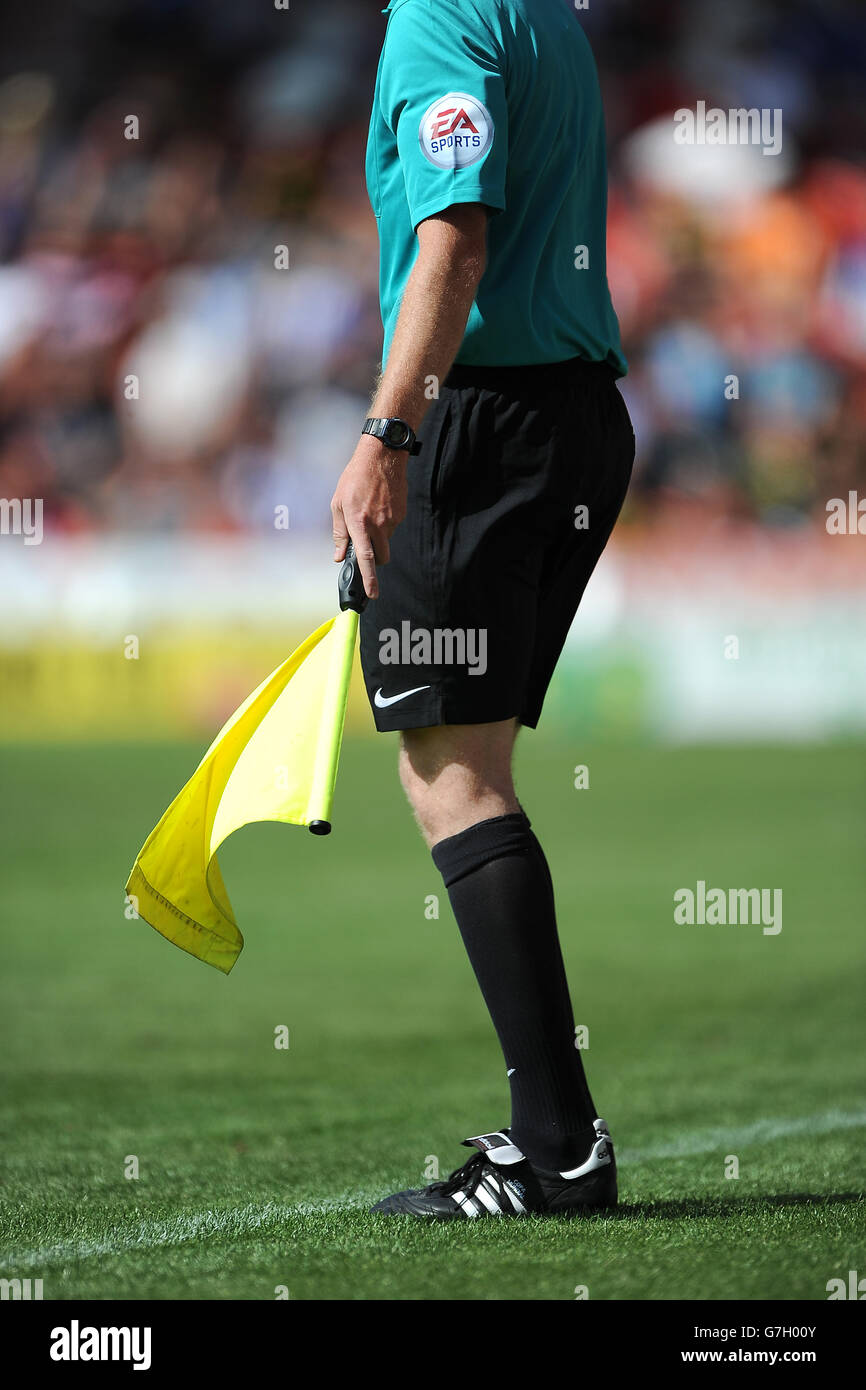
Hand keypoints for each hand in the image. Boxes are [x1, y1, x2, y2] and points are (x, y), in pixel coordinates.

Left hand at [330, 434, 407, 598]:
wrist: (381, 456)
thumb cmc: (354, 478)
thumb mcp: (337, 503)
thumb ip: (339, 532)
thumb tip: (338, 555)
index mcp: (359, 523)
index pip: (365, 558)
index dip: (369, 578)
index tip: (373, 594)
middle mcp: (378, 524)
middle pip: (381, 557)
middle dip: (374, 559)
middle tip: (364, 546)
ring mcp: (392, 520)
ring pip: (386, 541)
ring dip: (377, 537)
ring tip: (368, 512)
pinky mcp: (401, 513)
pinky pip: (392, 527)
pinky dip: (384, 523)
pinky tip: (378, 505)